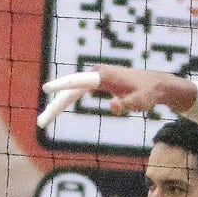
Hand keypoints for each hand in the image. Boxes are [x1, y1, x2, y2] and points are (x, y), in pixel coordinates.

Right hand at [36, 64, 194, 130]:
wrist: (156, 84)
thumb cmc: (148, 93)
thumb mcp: (140, 102)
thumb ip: (127, 104)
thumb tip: (113, 106)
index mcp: (103, 76)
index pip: (77, 81)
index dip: (61, 86)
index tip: (46, 88)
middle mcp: (96, 73)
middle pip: (69, 90)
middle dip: (54, 106)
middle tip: (41, 123)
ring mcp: (94, 77)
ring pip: (70, 92)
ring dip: (56, 106)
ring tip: (44, 121)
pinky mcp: (95, 82)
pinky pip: (76, 92)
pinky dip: (65, 101)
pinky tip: (55, 110)